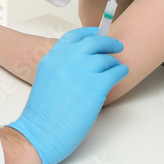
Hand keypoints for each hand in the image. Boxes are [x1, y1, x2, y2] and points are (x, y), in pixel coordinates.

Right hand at [8, 26, 127, 163]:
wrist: (42, 131)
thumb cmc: (43, 113)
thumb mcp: (46, 79)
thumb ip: (62, 66)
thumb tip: (83, 61)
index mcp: (53, 58)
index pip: (75, 36)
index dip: (89, 33)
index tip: (98, 33)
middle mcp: (67, 60)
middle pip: (94, 42)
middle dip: (108, 43)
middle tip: (116, 46)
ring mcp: (82, 71)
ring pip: (106, 59)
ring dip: (114, 62)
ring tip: (116, 68)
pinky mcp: (96, 86)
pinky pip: (115, 72)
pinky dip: (121, 71)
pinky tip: (122, 74)